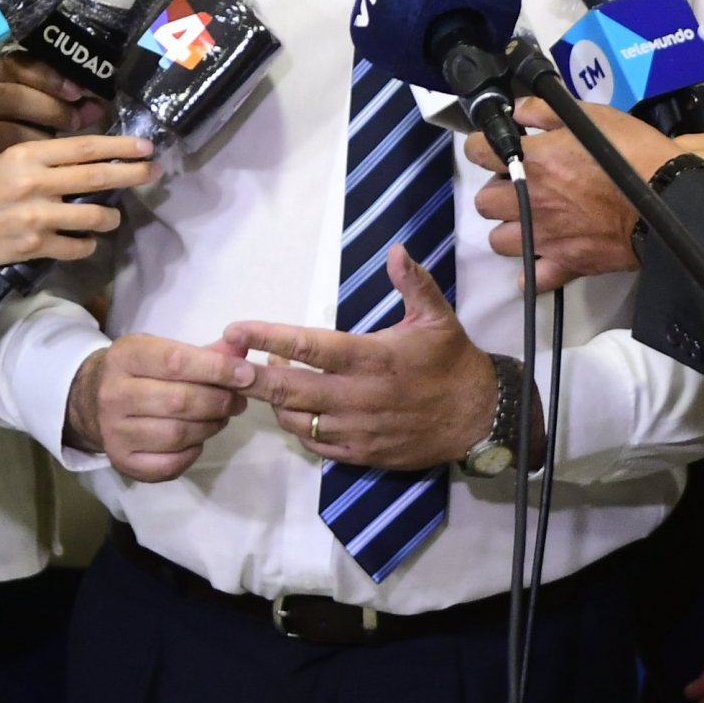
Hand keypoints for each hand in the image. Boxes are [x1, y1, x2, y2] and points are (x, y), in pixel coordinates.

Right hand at [0, 54, 108, 198]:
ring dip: (46, 143)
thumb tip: (93, 105)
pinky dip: (28, 175)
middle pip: (15, 98)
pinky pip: (1, 171)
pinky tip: (48, 182)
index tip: (80, 90)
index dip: (50, 76)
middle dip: (55, 109)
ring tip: (67, 155)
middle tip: (82, 122)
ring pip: (12, 137)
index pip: (14, 67)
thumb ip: (34, 99)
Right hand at [0, 135, 156, 267]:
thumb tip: (90, 156)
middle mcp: (35, 182)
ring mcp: (36, 217)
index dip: (119, 146)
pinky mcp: (35, 246)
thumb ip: (44, 158)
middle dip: (132, 174)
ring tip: (114, 217)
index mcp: (26, 154)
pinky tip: (88, 241)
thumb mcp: (5, 161)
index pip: (84, 147)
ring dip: (111, 217)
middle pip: (97, 177)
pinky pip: (77, 246)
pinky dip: (88, 244)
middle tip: (155, 172)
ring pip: (93, 216)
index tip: (145, 146)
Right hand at [66, 334, 253, 481]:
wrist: (92, 399)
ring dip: (209, 427)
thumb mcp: (164, 350)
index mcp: (126, 356)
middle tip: (237, 401)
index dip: (216, 369)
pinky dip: (191, 453)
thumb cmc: (140, 370)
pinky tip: (197, 440)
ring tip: (221, 417)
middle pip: (179, 401)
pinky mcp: (120, 460)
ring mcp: (114, 431)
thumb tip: (242, 356)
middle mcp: (114, 394)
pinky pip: (167, 464)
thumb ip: (204, 353)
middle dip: (218, 402)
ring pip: (176, 434)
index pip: (176, 362)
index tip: (246, 375)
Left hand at [228, 245, 499, 471]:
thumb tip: (396, 249)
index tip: (236, 330)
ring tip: (270, 378)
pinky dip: (298, 427)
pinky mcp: (359, 454)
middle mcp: (357, 396)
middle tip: (226, 364)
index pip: (308, 347)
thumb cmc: (452, 362)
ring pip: (295, 421)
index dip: (267, 338)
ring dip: (275, 401)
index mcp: (371, 358)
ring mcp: (356, 430)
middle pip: (288, 390)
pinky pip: (314, 445)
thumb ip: (413, 282)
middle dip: (250, 378)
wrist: (477, 418)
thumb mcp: (437, 317)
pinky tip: (297, 409)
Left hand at [466, 96, 671, 288]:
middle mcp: (530, 200)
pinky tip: (540, 258)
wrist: (669, 201)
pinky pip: (532, 277)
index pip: (480, 151)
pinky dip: (532, 270)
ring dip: (511, 227)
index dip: (482, 146)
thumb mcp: (593, 116)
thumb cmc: (634, 154)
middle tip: (519, 184)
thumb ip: (546, 111)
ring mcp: (545, 236)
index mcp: (533, 161)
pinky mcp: (565, 264)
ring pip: (500, 240)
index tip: (492, 147)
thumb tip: (518, 110)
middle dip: (497, 190)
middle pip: (484, 202)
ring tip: (531, 218)